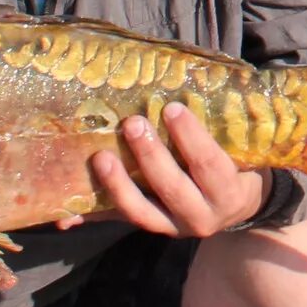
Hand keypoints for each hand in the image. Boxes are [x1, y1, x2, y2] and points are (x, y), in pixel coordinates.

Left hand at [81, 105, 267, 238]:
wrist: (237, 206)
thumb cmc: (237, 164)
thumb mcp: (239, 150)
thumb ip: (219, 126)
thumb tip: (193, 78)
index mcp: (228, 192)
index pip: (209, 164)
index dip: (191, 138)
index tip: (172, 108)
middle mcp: (201, 217)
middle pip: (172, 188)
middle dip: (150, 156)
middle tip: (132, 123)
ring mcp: (172, 227)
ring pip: (141, 212)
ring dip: (118, 186)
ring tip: (100, 158)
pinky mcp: (151, 228)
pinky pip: (120, 222)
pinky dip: (94, 216)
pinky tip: (67, 214)